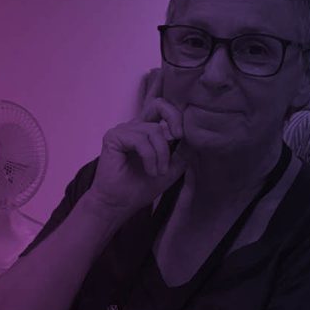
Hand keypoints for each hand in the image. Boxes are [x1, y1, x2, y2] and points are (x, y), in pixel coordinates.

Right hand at [85, 70, 186, 218]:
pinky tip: (150, 171)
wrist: (118, 204)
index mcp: (147, 131)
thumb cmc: (140, 188)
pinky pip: (140, 140)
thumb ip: (182, 153)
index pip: (164, 111)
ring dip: (161, 154)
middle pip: (158, 104)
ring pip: (154, 130)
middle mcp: (135, 127)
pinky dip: (149, 157)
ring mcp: (123, 130)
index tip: (183, 137)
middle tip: (179, 136)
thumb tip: (195, 138)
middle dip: (173, 118)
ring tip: (159, 172)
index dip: (177, 118)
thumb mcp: (170, 170)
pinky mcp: (114, 137)